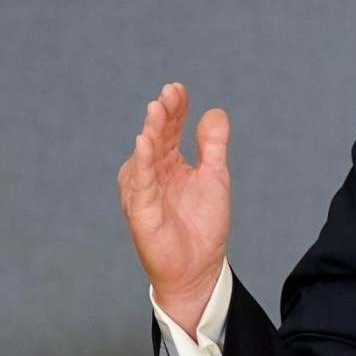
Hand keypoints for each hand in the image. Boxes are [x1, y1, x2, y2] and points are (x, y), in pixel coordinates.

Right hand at [118, 83, 232, 332]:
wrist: (200, 268)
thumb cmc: (203, 225)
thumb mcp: (214, 177)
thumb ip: (213, 145)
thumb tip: (214, 111)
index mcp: (169, 163)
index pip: (169, 129)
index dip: (174, 109)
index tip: (178, 88)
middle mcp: (152, 173)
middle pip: (156, 137)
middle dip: (162, 114)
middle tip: (168, 93)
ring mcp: (144, 191)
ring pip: (144, 156)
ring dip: (150, 132)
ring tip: (156, 109)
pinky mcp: (141, 211)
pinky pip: (141, 183)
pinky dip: (142, 162)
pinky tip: (144, 142)